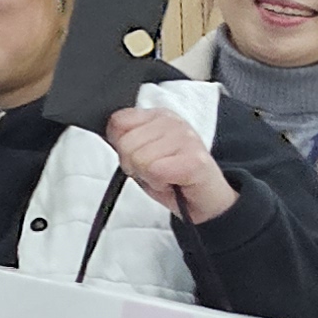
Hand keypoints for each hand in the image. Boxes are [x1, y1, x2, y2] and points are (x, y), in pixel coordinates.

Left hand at [104, 104, 237, 223]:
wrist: (205, 201)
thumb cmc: (172, 178)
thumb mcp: (140, 154)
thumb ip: (124, 140)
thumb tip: (112, 135)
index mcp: (158, 116)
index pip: (118, 121)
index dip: (122, 147)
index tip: (139, 157)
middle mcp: (173, 122)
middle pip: (126, 144)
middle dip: (135, 166)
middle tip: (155, 172)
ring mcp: (186, 138)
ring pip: (139, 158)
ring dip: (149, 176)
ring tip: (166, 177)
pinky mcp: (195, 160)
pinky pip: (156, 170)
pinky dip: (160, 183)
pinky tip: (174, 182)